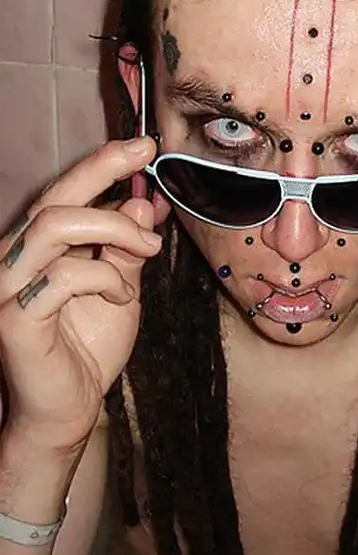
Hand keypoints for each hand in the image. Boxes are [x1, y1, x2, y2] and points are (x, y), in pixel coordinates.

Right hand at [0, 138, 161, 453]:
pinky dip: (105, 278)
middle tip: (145, 154)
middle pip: (54, 199)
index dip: (100, 163)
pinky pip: (63, 276)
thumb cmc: (88, 347)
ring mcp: (6, 287)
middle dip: (102, 168)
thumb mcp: (118, 286)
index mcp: (35, 248)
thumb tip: (141, 199)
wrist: (68, 411)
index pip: (62, 194)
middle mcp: (12, 259)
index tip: (142, 143)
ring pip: (56, 226)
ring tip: (146, 247)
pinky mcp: (14, 318)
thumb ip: (125, 247)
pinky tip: (119, 296)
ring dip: (113, 229)